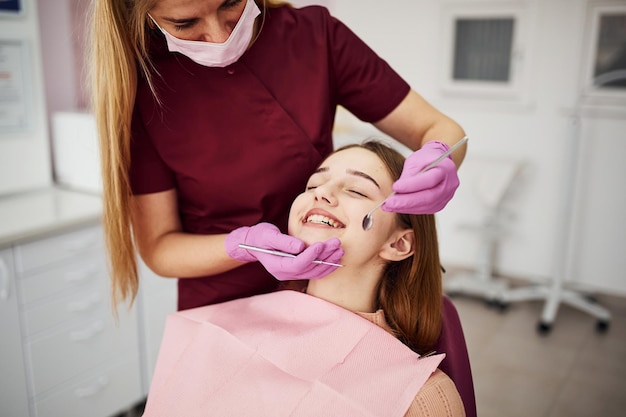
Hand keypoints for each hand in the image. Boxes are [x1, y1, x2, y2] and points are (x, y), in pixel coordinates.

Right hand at [225, 223, 343, 279]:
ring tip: (340, 250)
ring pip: (314, 271)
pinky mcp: (298, 270)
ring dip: (329, 261)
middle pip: (309, 268)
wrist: (255, 243)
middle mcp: (286, 274)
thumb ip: (283, 242)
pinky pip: (315, 271)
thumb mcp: (268, 235)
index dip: (310, 256)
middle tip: (336, 244)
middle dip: (324, 256)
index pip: (297, 264)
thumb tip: (300, 246)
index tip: (321, 244)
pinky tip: (335, 258)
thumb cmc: (259, 237)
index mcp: (277, 266)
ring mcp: (292, 274)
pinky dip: (326, 265)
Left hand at [382, 141, 459, 213]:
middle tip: (389, 203)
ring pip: (427, 206)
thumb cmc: (426, 158)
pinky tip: (399, 207)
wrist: (438, 161)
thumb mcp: (415, 160)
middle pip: (428, 197)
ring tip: (389, 206)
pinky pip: (426, 209)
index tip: (395, 187)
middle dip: (406, 202)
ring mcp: (447, 196)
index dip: (411, 186)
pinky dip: (411, 209)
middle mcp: (449, 184)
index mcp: (445, 169)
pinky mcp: (441, 204)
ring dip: (406, 208)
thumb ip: (408, 176)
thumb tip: (397, 192)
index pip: (429, 180)